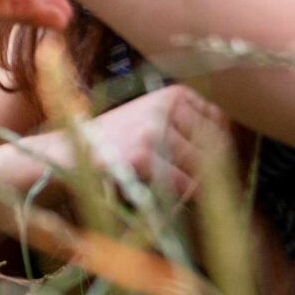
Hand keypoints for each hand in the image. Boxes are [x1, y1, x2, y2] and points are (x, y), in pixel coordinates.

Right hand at [76, 84, 231, 199]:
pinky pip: (184, 185)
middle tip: (204, 187)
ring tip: (178, 194)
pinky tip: (164, 199)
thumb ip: (187, 126)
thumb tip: (230, 145)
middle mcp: (166, 107)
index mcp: (171, 94)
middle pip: (217, 143)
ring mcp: (155, 131)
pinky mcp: (144, 157)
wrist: (64, 156)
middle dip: (215, 169)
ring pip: (203, 167)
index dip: (222, 144)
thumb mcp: (150, 119)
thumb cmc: (111, 142)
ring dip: (196, 187)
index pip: (221, 119)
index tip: (214, 162)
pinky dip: (178, 198)